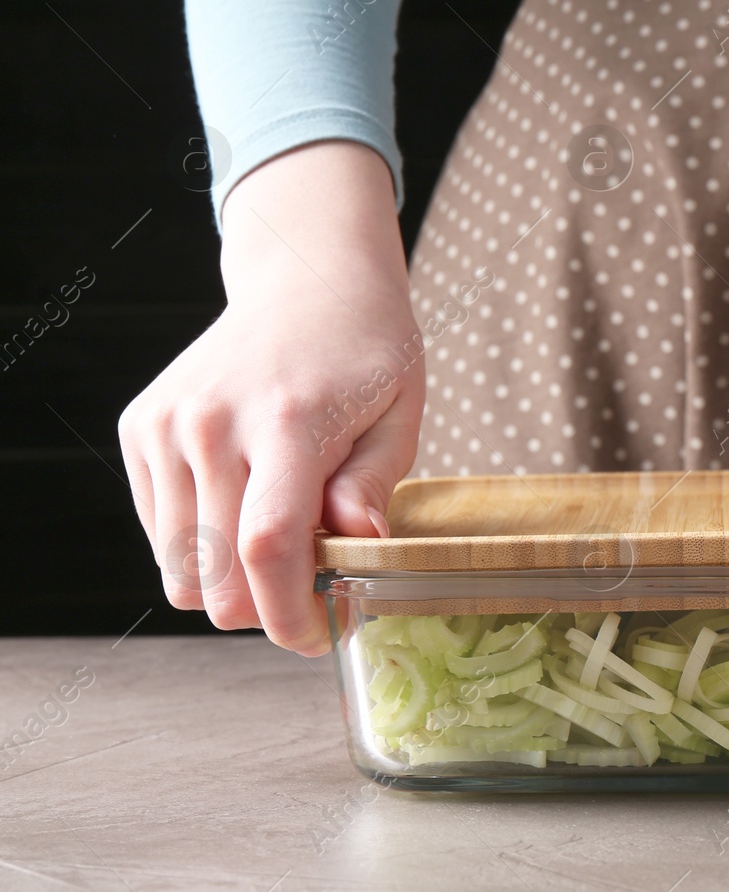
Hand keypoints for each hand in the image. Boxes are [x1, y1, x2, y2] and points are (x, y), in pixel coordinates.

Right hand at [118, 141, 421, 653]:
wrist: (307, 281)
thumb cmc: (365, 351)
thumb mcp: (398, 414)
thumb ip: (372, 485)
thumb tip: (360, 547)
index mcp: (286, 420)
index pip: (270, 545)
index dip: (288, 612)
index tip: (318, 637)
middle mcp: (211, 423)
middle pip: (217, 576)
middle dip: (267, 606)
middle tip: (315, 585)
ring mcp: (166, 426)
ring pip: (179, 568)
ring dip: (232, 580)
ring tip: (285, 536)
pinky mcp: (140, 430)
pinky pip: (163, 533)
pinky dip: (204, 543)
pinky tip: (248, 501)